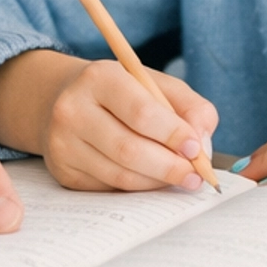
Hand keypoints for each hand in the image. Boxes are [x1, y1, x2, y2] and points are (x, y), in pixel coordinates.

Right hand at [0, 47, 219, 192]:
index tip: (196, 148)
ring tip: (179, 178)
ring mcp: (63, 144)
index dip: (173, 134)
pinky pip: (109, 189)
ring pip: (120, 175)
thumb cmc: (122, 92)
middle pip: (129, 149)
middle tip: (195, 175)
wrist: (65, 99)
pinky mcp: (64, 172)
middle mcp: (73, 109)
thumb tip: (202, 145)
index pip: (141, 112)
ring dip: (156, 182)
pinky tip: (151, 180)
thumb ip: (190, 107)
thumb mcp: (156, 84)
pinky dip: (137, 188)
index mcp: (99, 77)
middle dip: (169, 167)